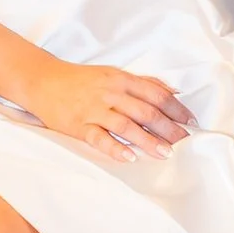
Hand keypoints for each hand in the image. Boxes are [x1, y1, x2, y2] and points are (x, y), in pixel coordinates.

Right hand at [24, 57, 194, 157]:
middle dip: (168, 128)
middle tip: (184, 143)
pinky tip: (129, 158)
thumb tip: (173, 91)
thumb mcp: (114, 74)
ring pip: (126, 125)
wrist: (43, 81)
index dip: (175, 109)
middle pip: (145, 111)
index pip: (155, 94)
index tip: (190, 123)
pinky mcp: (78, 125)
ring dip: (147, 140)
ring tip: (164, 153)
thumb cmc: (82, 80)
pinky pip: (99, 138)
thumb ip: (143, 83)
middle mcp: (110, 92)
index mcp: (121, 79)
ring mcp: (93, 109)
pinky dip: (114, 148)